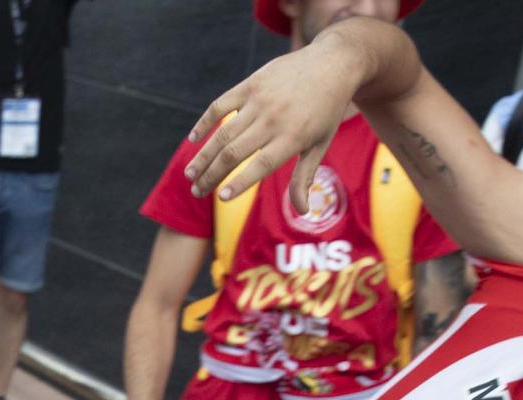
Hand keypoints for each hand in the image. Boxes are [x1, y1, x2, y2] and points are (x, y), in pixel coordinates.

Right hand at [183, 28, 370, 204]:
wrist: (332, 63)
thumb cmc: (326, 111)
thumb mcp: (320, 144)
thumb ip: (305, 177)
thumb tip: (302, 211)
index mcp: (293, 137)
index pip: (261, 165)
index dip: (240, 182)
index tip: (221, 197)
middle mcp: (273, 119)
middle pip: (234, 152)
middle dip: (212, 175)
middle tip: (197, 192)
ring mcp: (260, 100)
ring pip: (223, 133)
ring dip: (203, 156)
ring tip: (190, 175)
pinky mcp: (250, 85)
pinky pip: (220, 105)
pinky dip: (205, 123)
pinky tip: (193, 139)